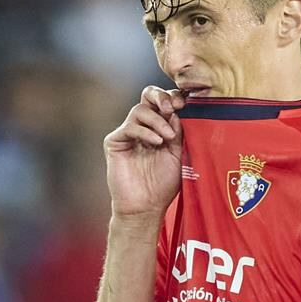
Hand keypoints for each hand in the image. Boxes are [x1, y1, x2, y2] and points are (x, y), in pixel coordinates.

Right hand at [103, 87, 186, 219]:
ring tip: (168, 138)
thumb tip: (178, 111)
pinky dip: (145, 132)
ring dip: (157, 120)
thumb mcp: (179, 154)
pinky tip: (156, 143)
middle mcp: (143, 126)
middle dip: (162, 97)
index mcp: (159, 127)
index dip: (174, 98)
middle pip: (148, 95)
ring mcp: (128, 133)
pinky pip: (130, 127)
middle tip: (173, 108)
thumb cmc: (163, 185)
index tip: (185, 106)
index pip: (165, 101)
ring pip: (140, 109)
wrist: (146, 207)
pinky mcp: (115, 142)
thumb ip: (179, 132)